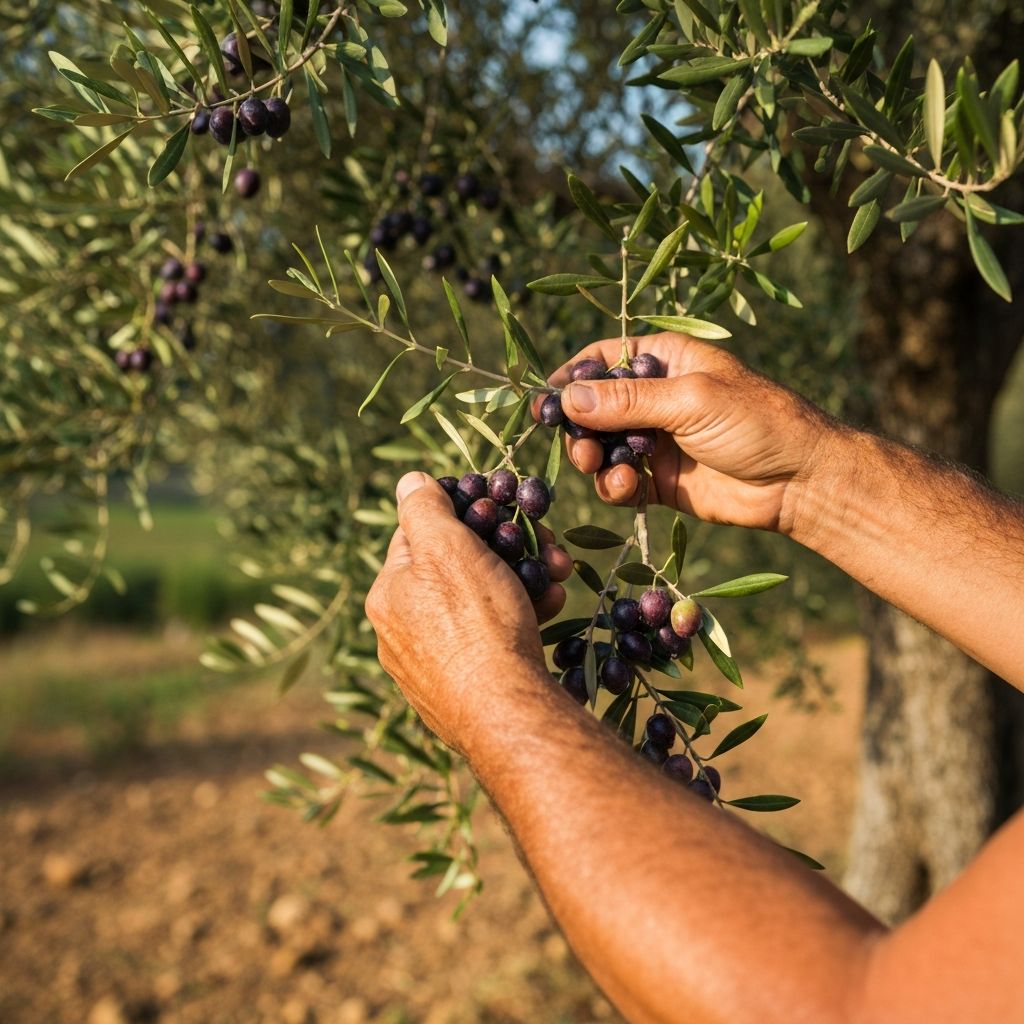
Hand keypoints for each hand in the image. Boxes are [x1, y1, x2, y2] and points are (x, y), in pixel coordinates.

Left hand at [365, 472, 571, 752]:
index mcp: (388, 594)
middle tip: (540, 542)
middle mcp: (400, 632)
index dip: (459, 513)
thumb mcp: (447, 547)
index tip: (496, 508)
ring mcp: (431, 667)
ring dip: (519, 582)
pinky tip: (548, 610)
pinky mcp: (462, 692)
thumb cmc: (475, 622)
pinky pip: (490, 642)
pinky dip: (519, 620)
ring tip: (555, 576)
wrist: (507, 712)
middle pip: (453, 570)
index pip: (417, 535)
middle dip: (502, 550)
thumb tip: (409, 481)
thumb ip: (424, 508)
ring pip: (478, 606)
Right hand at [534, 332, 835, 534]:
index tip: (545, 400)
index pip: (603, 358)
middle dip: (579, 427)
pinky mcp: (657, 480)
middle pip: (593, 407)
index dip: (572, 376)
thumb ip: (627, 400)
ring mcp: (655, 439)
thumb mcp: (690, 400)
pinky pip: (618, 481)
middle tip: (582, 447)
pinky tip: (625, 487)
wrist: (799, 482)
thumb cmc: (755, 422)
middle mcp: (655, 397)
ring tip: (601, 468)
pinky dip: (613, 485)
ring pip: (601, 446)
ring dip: (593, 458)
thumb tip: (566, 398)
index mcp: (664, 359)